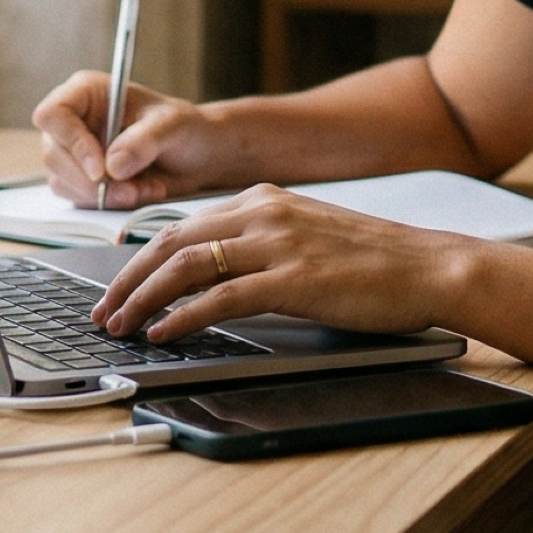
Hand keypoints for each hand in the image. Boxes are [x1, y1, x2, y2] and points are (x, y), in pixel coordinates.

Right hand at [29, 73, 256, 210]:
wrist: (195, 157)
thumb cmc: (184, 128)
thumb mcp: (173, 125)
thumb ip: (145, 140)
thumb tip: (112, 165)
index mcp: (87, 92)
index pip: (53, 114)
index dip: (72, 142)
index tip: (100, 169)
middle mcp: (73, 121)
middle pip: (53, 154)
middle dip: (90, 181)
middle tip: (130, 190)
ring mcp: (73, 152)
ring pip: (63, 181)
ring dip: (104, 195)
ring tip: (144, 189)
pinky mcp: (80, 180)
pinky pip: (79, 198)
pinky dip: (108, 203)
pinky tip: (140, 193)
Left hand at [89, 185, 479, 342]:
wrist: (430, 267)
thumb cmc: (374, 262)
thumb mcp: (306, 237)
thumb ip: (260, 244)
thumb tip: (210, 276)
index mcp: (263, 200)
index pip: (182, 226)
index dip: (141, 259)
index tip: (117, 286)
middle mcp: (263, 212)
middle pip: (171, 242)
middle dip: (127, 279)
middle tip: (103, 311)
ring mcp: (278, 243)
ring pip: (187, 267)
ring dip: (143, 299)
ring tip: (121, 326)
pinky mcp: (294, 279)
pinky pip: (221, 297)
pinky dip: (183, 316)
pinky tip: (164, 333)